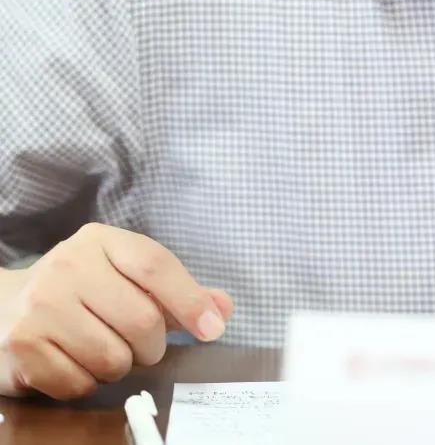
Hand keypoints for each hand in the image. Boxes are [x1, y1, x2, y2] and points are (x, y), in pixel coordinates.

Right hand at [0, 223, 233, 399]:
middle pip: (141, 319)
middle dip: (152, 345)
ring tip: (105, 350)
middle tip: (143, 346)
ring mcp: (41, 307)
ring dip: (120, 366)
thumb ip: (175, 291)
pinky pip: (80, 383)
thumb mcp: (124, 275)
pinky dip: (88, 383)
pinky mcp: (22, 347)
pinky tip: (76, 362)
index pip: (156, 265)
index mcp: (100, 241)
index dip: (190, 300)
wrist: (4, 306)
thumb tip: (222, 308)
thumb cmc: (79, 290)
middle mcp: (68, 267)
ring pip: (113, 358)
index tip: (212, 327)